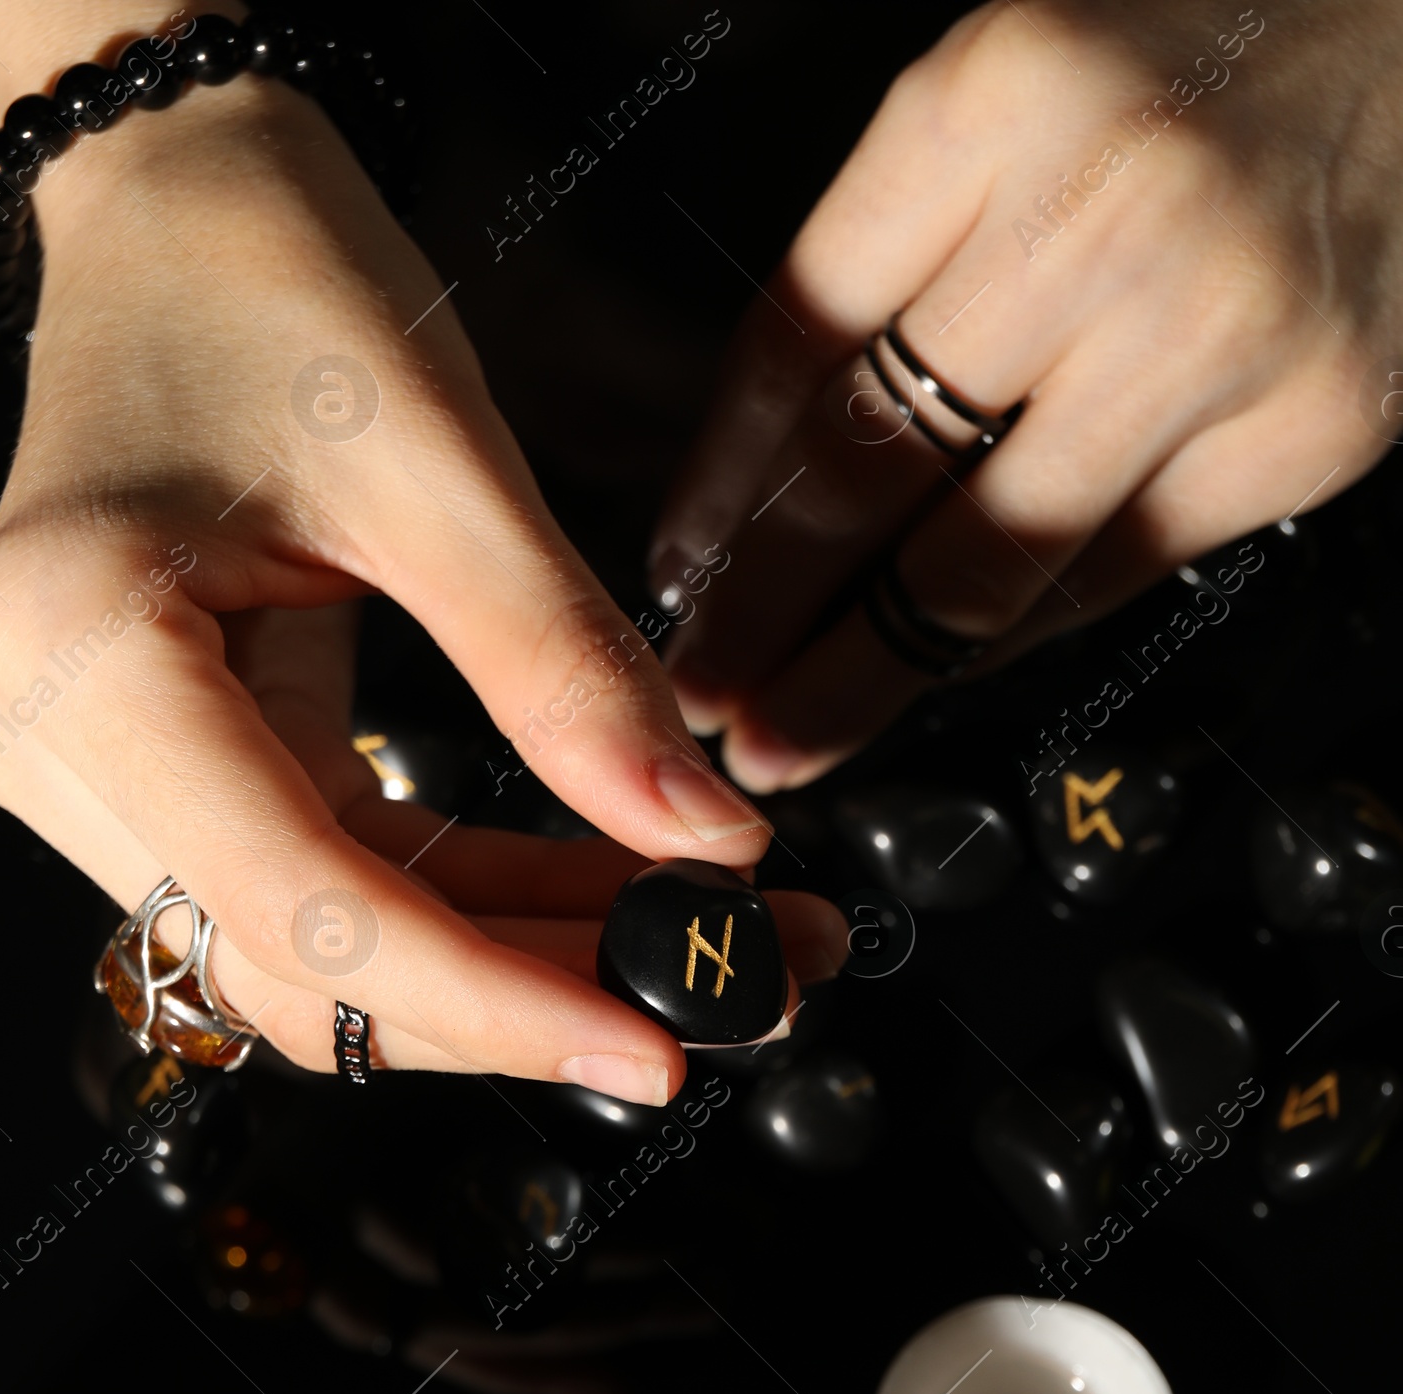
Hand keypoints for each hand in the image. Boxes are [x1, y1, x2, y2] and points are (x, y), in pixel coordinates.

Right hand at [0, 70, 844, 1098]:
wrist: (171, 211)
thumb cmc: (267, 278)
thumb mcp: (436, 460)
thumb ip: (565, 666)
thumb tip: (711, 844)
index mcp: (85, 656)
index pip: (301, 904)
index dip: (491, 998)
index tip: (660, 1040)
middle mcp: (57, 749)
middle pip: (313, 968)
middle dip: (533, 997)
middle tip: (743, 990)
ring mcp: (105, 779)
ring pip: (332, 957)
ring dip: (523, 967)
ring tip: (713, 941)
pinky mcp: (173, 780)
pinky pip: (340, 890)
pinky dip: (483, 907)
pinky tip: (620, 895)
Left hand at [649, 0, 1402, 790]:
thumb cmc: (1207, 66)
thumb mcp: (1018, 93)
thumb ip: (902, 250)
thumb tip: (772, 463)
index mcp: (995, 101)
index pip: (804, 339)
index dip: (722, 488)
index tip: (681, 577)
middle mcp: (1104, 215)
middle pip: (875, 470)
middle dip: (766, 615)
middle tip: (704, 696)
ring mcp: (1217, 330)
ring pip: (989, 558)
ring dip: (867, 670)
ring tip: (791, 733)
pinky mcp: (1306, 425)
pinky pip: (1114, 573)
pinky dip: (1008, 638)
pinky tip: (939, 670)